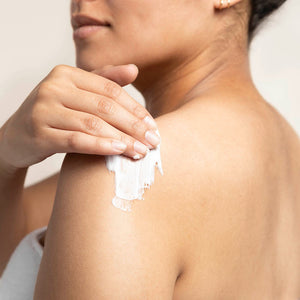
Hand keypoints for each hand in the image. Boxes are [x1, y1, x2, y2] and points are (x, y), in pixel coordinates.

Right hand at [0, 64, 158, 170]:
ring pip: (93, 124)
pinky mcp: (38, 133)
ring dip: (122, 139)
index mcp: (67, 74)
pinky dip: (100, 146)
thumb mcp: (76, 94)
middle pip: (105, 107)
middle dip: (134, 126)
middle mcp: (54, 87)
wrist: (16, 137)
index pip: (111, 90)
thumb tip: (134, 69)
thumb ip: (104, 80)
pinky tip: (118, 151)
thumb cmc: (54, 115)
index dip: (135, 109)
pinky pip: (75, 140)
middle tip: (153, 141)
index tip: (153, 126)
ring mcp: (43, 109)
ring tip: (141, 151)